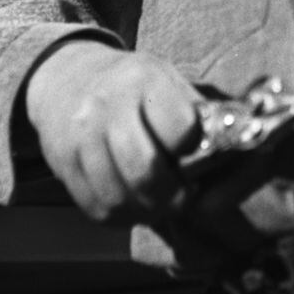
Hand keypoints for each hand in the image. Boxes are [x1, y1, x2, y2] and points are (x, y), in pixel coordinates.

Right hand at [24, 40, 201, 221]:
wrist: (66, 76)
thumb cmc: (131, 83)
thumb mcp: (166, 79)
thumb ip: (195, 112)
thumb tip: (231, 148)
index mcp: (144, 80)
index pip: (180, 130)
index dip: (193, 151)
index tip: (196, 158)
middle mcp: (107, 107)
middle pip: (145, 171)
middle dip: (172, 196)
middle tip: (183, 199)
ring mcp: (80, 137)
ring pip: (118, 197)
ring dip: (146, 212)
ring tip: (160, 206)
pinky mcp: (62, 163)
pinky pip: (95, 206)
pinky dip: (121, 216)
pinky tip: (134, 205)